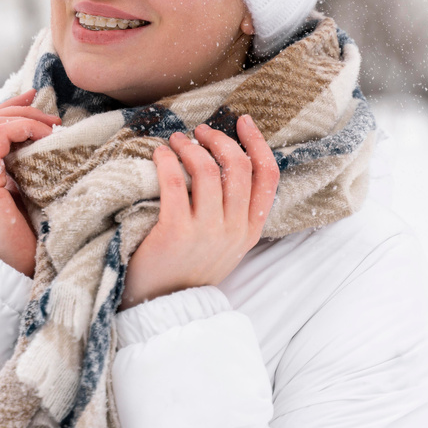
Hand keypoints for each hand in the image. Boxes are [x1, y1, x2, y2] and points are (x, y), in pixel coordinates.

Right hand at [0, 90, 59, 276]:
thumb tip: (43, 142)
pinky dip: (22, 128)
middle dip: (19, 108)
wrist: (8, 271)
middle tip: (50, 111)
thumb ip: (18, 170)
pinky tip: (44, 136)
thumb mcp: (18, 195)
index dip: (9, 109)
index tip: (36, 100)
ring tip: (53, 125)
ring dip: (25, 117)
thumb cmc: (19, 239)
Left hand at [120, 115, 279, 309]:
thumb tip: (226, 161)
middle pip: (238, 166)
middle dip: (219, 139)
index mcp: (250, 230)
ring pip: (207, 170)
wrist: (164, 307)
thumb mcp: (225, 244)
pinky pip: (174, 183)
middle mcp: (233, 230)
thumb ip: (233, 210)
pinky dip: (167, 161)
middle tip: (199, 131)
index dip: (257, 142)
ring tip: (176, 141)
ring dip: (190, 146)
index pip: (268, 175)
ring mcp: (206, 232)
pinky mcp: (175, 233)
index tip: (242, 121)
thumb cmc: (188, 268)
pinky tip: (159, 155)